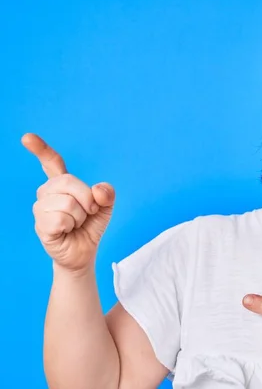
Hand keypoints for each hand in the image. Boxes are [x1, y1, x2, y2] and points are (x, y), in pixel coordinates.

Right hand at [22, 133, 114, 272]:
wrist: (84, 250)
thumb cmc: (91, 226)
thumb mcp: (106, 207)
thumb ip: (107, 194)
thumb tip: (98, 190)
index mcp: (62, 184)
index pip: (52, 162)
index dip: (41, 149)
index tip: (27, 138)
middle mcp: (47, 192)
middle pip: (69, 182)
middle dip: (88, 199)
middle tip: (88, 213)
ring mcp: (41, 208)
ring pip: (67, 203)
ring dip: (80, 216)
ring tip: (75, 223)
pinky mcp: (41, 225)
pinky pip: (61, 219)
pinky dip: (71, 226)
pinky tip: (66, 231)